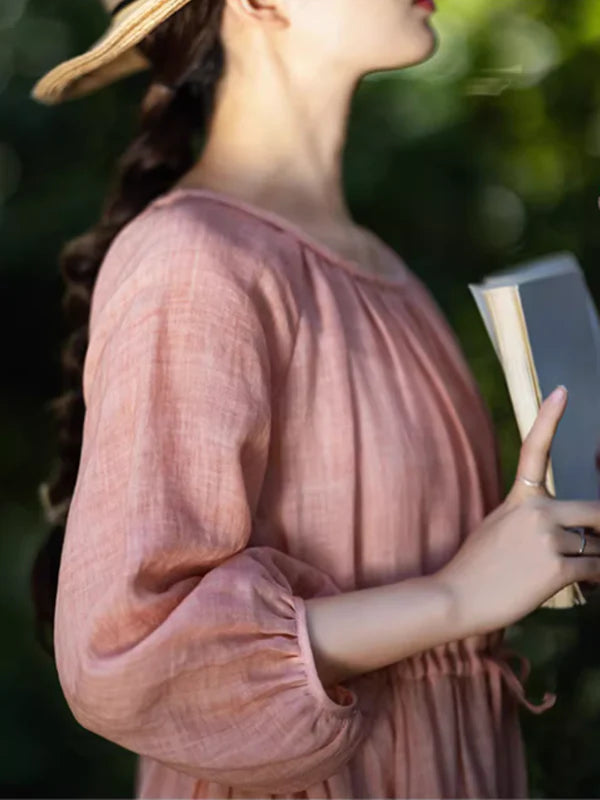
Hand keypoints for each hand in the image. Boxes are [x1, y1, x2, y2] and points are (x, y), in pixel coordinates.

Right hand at [434, 385, 599, 636]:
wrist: (458, 596)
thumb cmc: (476, 565)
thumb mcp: (498, 527)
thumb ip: (532, 520)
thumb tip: (574, 529)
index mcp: (520, 498)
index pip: (535, 449)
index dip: (550, 417)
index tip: (561, 390)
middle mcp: (536, 511)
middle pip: (596, 511)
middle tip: (592, 543)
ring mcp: (546, 538)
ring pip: (596, 547)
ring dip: (592, 561)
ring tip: (571, 574)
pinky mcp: (556, 567)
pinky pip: (596, 569)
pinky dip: (596, 579)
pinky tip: (584, 586)